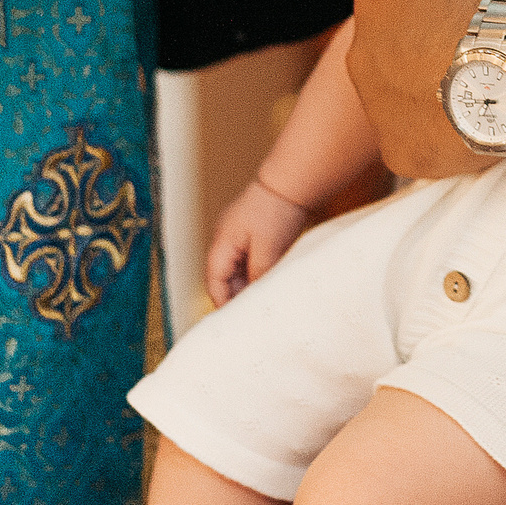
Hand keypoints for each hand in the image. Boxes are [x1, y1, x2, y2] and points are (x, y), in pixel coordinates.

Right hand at [204, 178, 308, 307]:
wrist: (291, 181)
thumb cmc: (277, 210)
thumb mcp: (268, 249)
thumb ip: (258, 275)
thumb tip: (253, 296)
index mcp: (222, 244)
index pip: (214, 282)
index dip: (221, 303)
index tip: (233, 322)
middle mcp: (224, 240)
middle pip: (223, 278)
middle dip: (234, 296)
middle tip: (250, 316)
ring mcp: (237, 235)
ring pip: (236, 269)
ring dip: (246, 285)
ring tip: (261, 303)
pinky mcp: (251, 232)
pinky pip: (247, 259)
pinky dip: (254, 273)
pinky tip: (268, 283)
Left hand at [347, 0, 505, 178]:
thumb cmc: (502, 1)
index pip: (401, 9)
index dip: (439, 19)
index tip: (469, 27)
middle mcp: (361, 51)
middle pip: (395, 58)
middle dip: (429, 62)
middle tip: (478, 63)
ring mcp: (375, 106)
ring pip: (405, 105)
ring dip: (436, 102)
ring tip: (487, 98)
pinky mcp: (397, 151)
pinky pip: (422, 146)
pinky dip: (448, 142)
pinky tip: (483, 130)